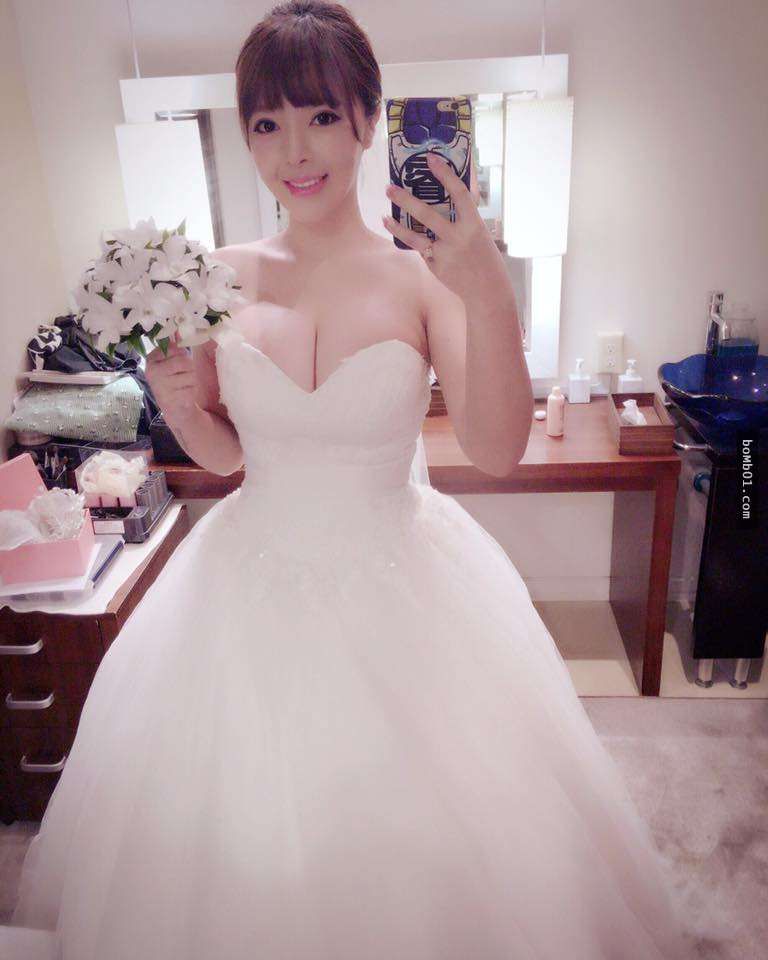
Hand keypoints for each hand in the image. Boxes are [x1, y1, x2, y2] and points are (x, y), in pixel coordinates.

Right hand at [145, 330, 199, 425]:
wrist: (172, 406)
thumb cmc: (172, 379)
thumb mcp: (170, 360)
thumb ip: (175, 345)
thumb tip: (180, 326)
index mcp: (152, 359)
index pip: (175, 348)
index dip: (182, 353)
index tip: (178, 361)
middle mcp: (153, 372)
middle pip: (185, 360)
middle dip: (190, 367)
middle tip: (182, 373)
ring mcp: (161, 386)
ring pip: (191, 374)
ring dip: (192, 379)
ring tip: (183, 384)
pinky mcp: (172, 399)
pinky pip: (192, 388)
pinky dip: (192, 390)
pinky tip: (183, 393)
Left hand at [382, 153, 513, 310]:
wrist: (487, 289)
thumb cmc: (484, 255)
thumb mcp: (479, 231)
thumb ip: (465, 214)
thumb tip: (451, 189)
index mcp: (473, 223)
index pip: (459, 193)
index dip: (445, 174)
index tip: (430, 158)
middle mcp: (457, 237)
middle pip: (426, 215)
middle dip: (405, 200)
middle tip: (389, 186)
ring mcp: (444, 253)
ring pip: (415, 237)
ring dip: (397, 226)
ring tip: (384, 216)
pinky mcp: (435, 267)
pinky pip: (421, 250)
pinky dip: (413, 242)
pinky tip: (404, 235)